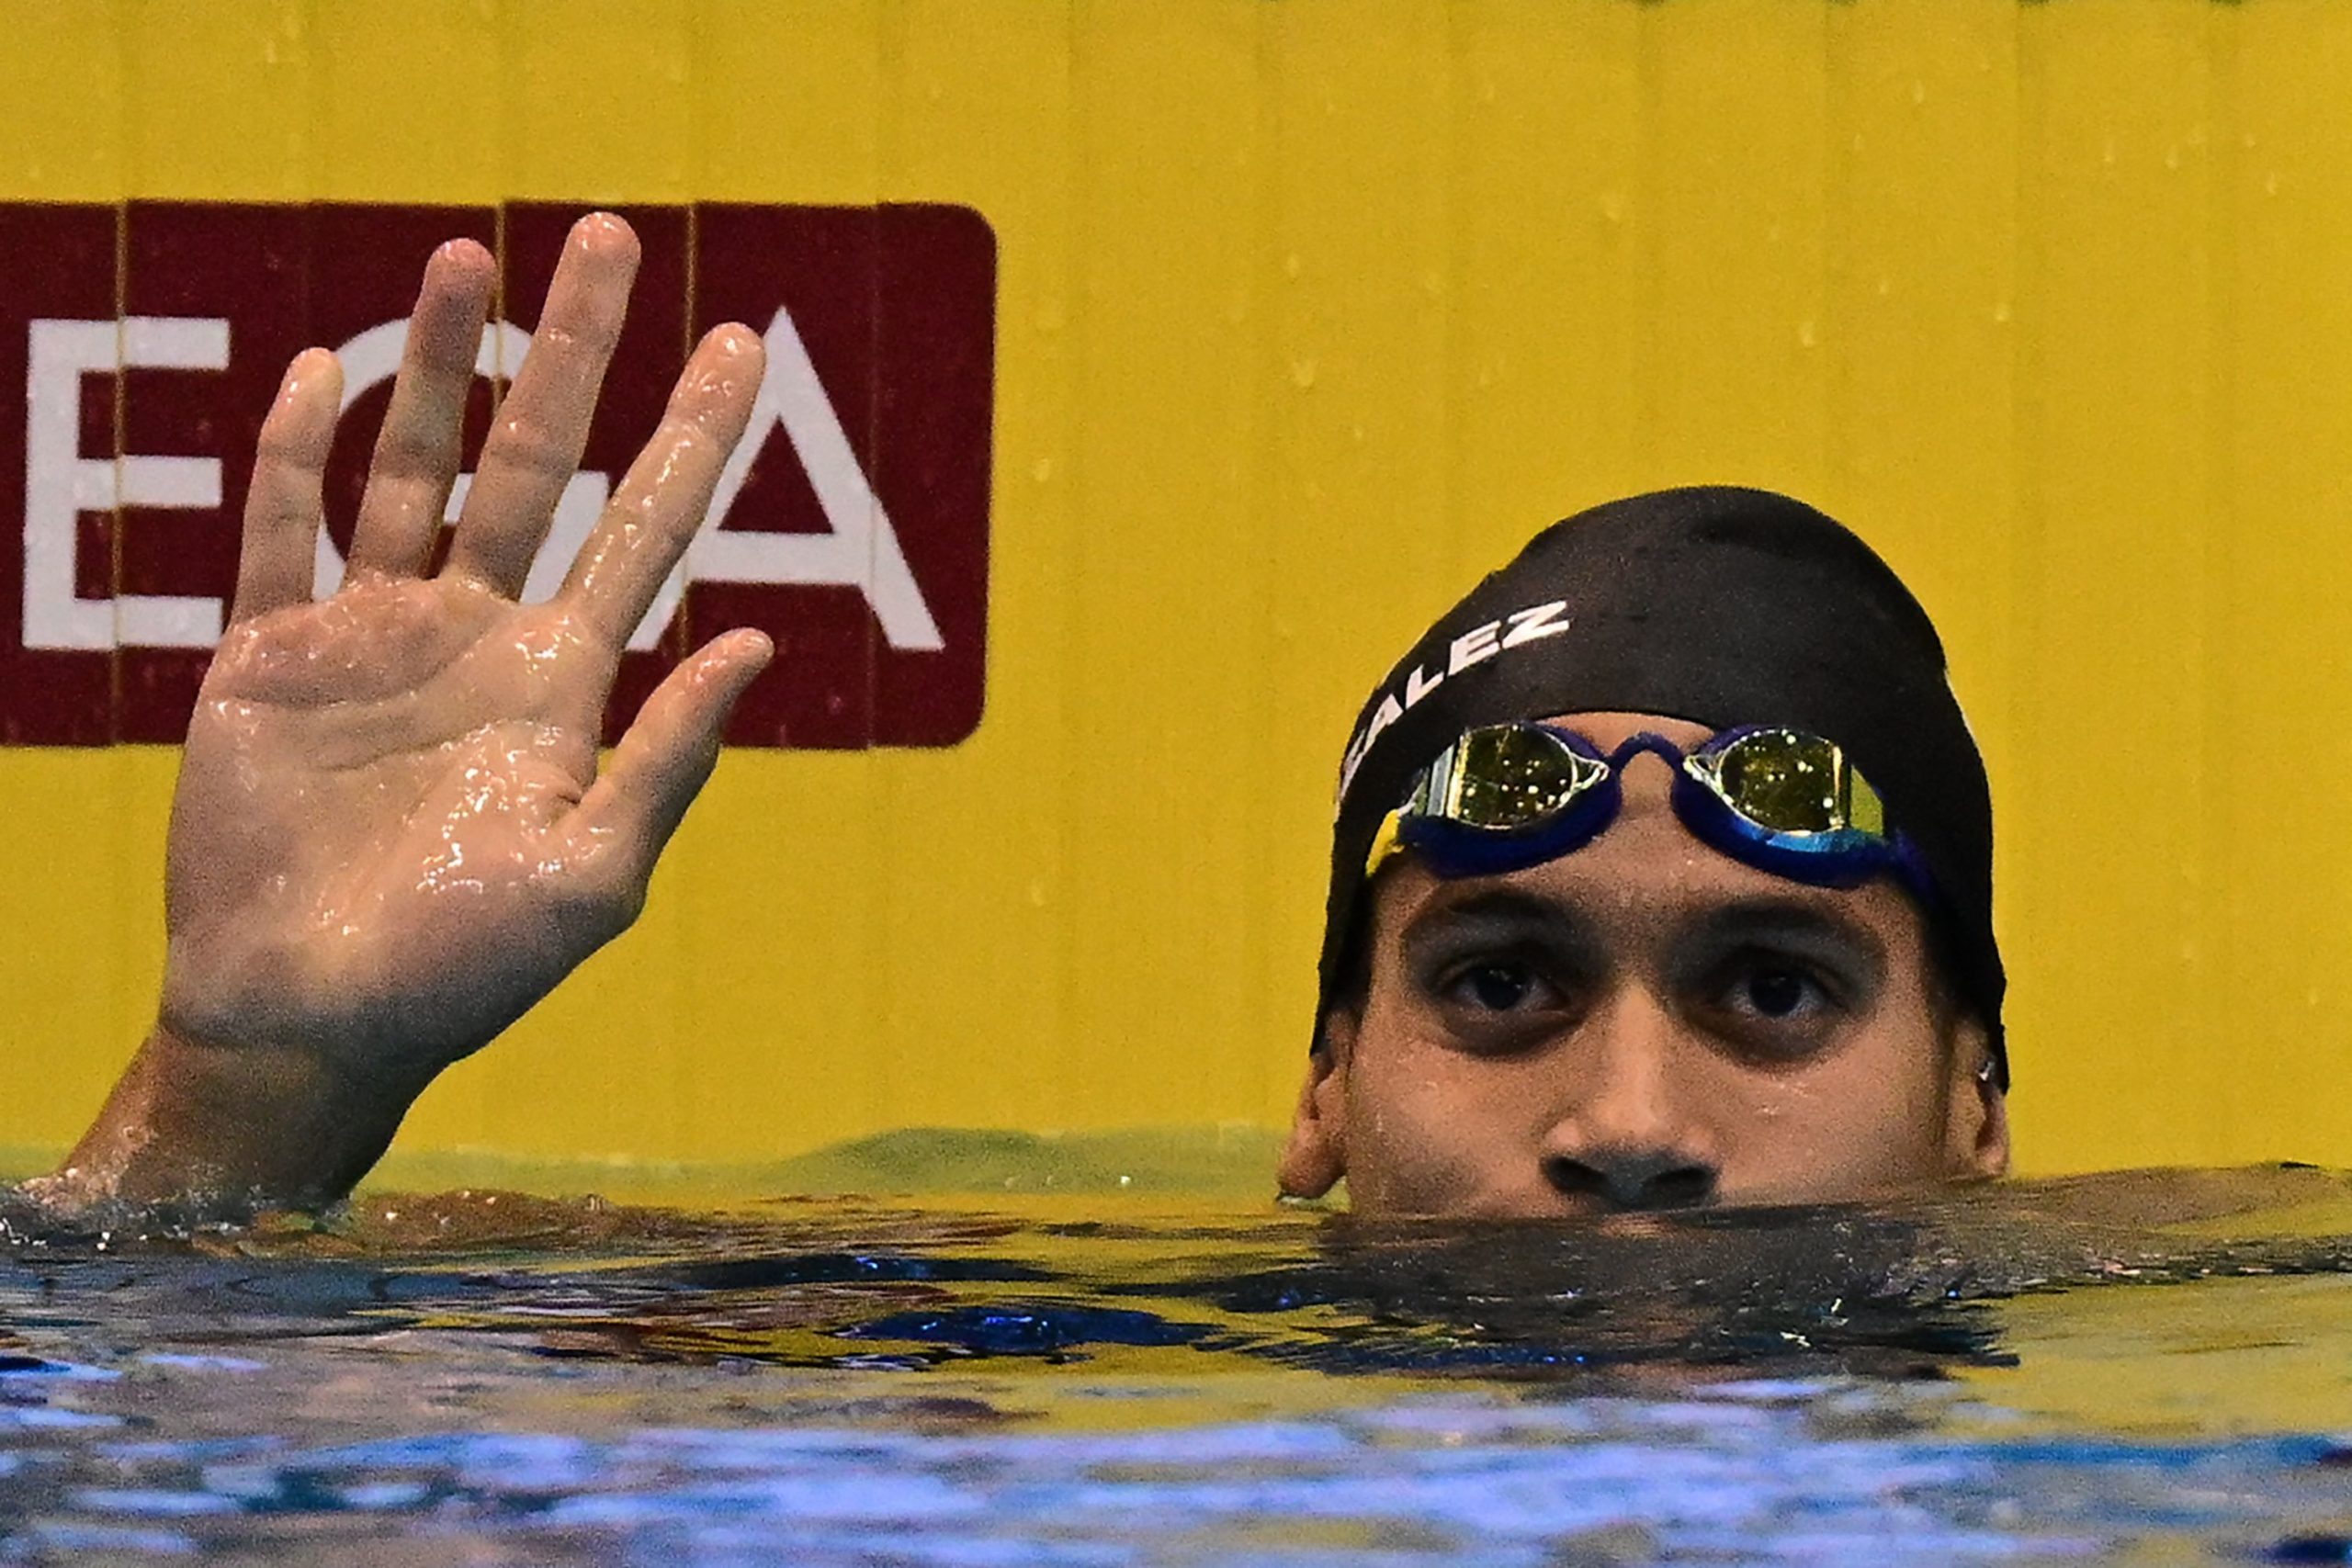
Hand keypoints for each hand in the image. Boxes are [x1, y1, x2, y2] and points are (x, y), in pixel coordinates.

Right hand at [45, 213, 770, 1209]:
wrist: (307, 1024)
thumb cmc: (462, 974)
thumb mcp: (592, 877)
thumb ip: (670, 759)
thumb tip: (759, 642)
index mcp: (562, 683)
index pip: (646, 527)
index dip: (696, 435)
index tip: (746, 343)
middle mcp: (476, 637)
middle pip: (536, 459)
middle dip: (575, 351)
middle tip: (613, 237)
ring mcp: (372, 641)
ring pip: (410, 467)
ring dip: (435, 363)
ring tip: (465, 255)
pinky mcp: (268, 662)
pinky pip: (279, 534)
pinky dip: (296, 453)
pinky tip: (322, 371)